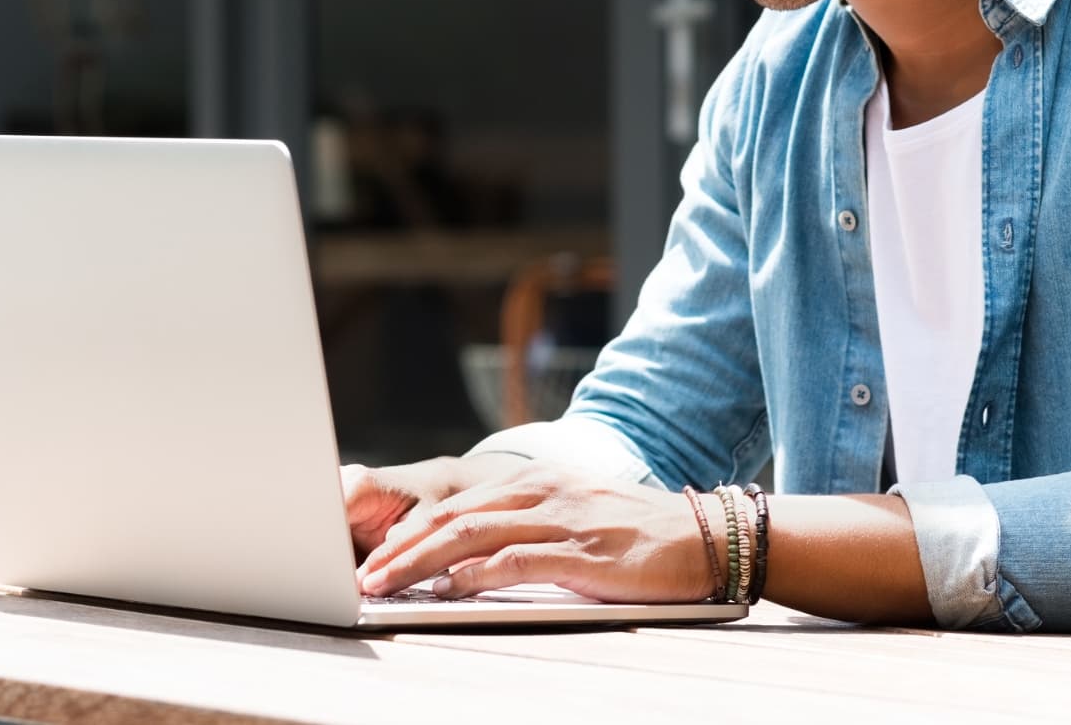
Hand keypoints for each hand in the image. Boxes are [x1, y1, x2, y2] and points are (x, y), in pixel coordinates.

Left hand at [355, 463, 716, 602]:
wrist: (706, 537)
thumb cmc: (639, 536)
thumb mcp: (575, 520)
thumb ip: (526, 530)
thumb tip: (469, 564)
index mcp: (538, 481)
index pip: (457, 502)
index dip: (409, 529)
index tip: (375, 554)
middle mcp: (543, 491)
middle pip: (453, 514)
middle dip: (401, 545)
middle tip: (363, 572)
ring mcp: (562, 520)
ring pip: (471, 534)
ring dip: (420, 561)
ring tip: (385, 584)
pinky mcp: (582, 553)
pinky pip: (514, 561)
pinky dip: (473, 575)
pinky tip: (445, 590)